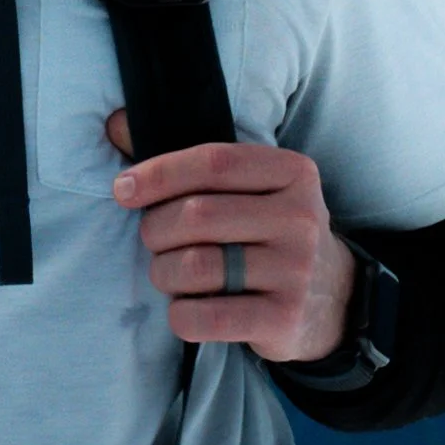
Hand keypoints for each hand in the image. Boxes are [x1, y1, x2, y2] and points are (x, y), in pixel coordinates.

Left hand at [106, 114, 354, 363]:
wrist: (329, 299)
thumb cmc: (268, 232)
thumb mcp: (252, 187)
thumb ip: (192, 160)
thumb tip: (114, 125)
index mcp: (292, 172)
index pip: (212, 162)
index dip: (158, 174)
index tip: (123, 190)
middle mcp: (300, 218)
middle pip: (197, 215)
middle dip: (156, 230)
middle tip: (154, 241)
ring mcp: (296, 270)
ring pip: (194, 267)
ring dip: (164, 273)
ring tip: (170, 275)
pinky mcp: (284, 319)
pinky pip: (204, 317)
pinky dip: (180, 314)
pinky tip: (187, 308)